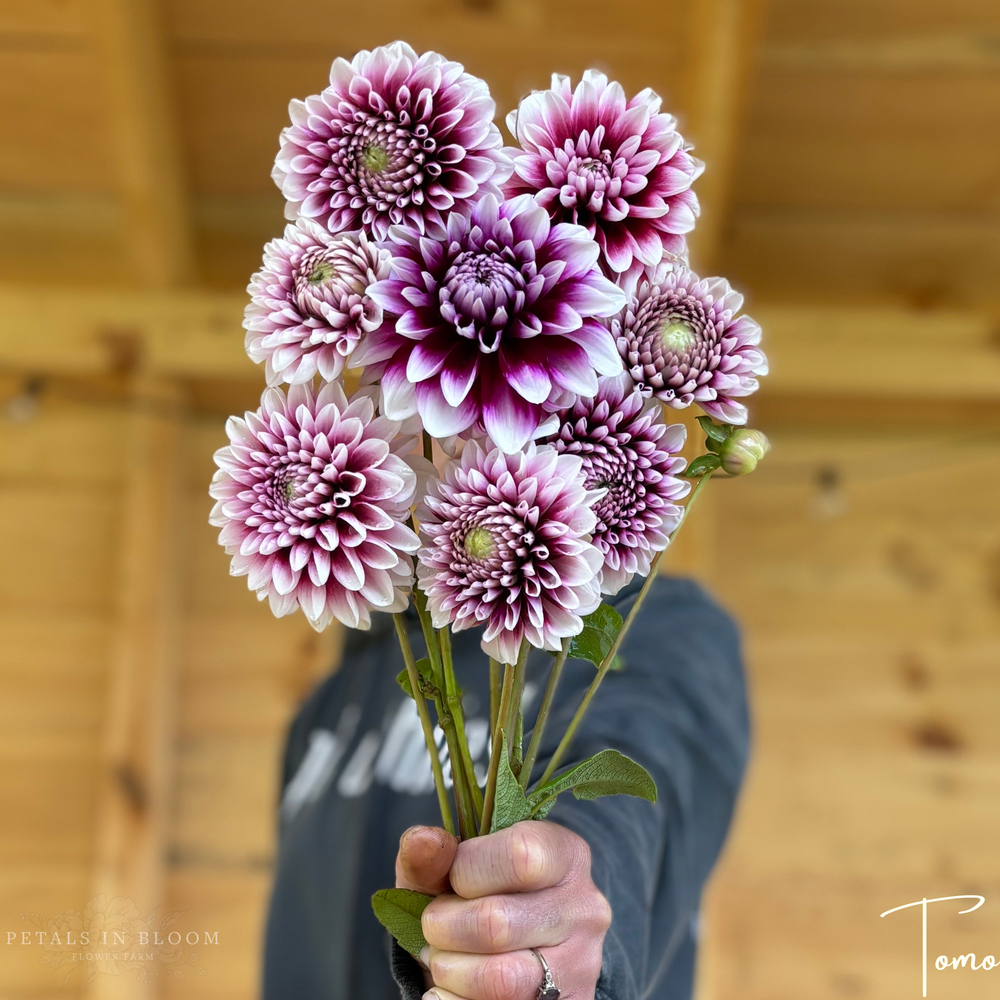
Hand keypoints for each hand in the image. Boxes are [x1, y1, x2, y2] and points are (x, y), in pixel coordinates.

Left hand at [395, 822, 611, 999]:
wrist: (514, 950)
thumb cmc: (480, 896)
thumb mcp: (453, 868)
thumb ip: (432, 854)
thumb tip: (422, 842)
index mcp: (566, 854)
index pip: (521, 855)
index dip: (468, 869)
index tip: (453, 879)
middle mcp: (584, 908)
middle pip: (499, 922)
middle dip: (445, 926)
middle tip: (435, 925)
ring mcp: (581, 964)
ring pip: (500, 978)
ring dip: (450, 970)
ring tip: (444, 958)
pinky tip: (453, 988)